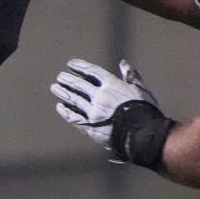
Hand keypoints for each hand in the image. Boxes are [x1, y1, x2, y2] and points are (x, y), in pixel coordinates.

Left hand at [50, 58, 172, 168]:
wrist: (142, 134)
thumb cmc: (145, 112)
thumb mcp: (141, 90)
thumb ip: (131, 76)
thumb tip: (123, 63)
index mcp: (112, 85)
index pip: (92, 72)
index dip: (80, 66)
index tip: (71, 64)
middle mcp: (99, 96)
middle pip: (79, 85)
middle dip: (68, 79)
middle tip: (60, 76)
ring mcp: (93, 111)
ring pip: (73, 99)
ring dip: (63, 92)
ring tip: (55, 87)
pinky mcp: (90, 126)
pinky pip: (74, 117)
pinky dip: (66, 111)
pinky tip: (60, 107)